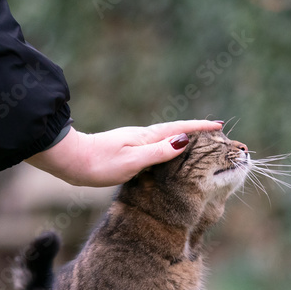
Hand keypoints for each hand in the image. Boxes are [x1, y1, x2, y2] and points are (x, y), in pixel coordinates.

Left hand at [25, 120, 223, 186]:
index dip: (200, 128)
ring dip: (185, 140)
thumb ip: (158, 152)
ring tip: (201, 144)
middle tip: (217, 134)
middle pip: (176, 131)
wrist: (71, 161)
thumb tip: (184, 141)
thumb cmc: (99, 163)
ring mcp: (135, 143)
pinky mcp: (128, 152)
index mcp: (147, 137)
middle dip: (197, 132)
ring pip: (167, 139)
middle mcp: (143, 137)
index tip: (219, 125)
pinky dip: (170, 149)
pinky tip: (169, 156)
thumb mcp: (132, 161)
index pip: (180, 129)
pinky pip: (157, 148)